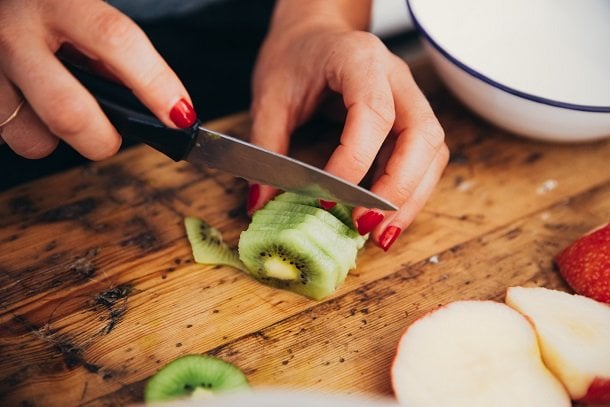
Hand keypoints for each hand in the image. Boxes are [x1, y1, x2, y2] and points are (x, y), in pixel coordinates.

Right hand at [0, 0, 195, 159]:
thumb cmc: (44, 10)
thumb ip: (110, 51)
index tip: (181, 114)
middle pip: (69, 112)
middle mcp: (14, 32)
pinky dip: (29, 130)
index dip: (155, 83)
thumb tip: (157, 103)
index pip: (116, 41)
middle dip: (102, 140)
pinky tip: (30, 104)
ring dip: (57, 137)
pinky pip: (9, 136)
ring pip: (33, 137)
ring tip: (59, 108)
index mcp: (60, 2)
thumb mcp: (79, 12)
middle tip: (112, 138)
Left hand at [248, 0, 448, 250]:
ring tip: (381, 235)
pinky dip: (410, 192)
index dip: (355, 161)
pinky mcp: (409, 120)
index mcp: (360, 59)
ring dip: (411, 198)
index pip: (373, 114)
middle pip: (422, 136)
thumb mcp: (270, 96)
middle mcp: (396, 78)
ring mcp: (410, 98)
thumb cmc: (294, 56)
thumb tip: (260, 203)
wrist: (313, 33)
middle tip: (366, 227)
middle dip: (398, 189)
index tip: (327, 199)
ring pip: (432, 152)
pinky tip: (387, 218)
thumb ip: (266, 147)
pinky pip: (423, 159)